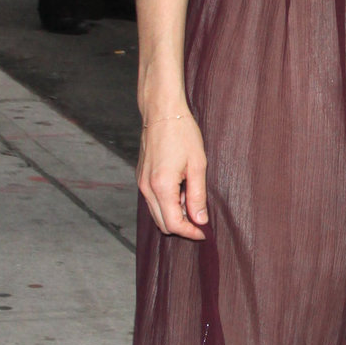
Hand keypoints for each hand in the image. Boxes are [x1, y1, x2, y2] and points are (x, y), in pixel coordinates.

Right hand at [137, 110, 207, 239]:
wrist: (162, 112)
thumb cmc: (182, 133)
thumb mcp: (197, 165)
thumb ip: (197, 196)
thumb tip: (200, 219)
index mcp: (161, 186)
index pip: (174, 224)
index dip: (190, 232)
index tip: (204, 232)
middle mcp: (147, 188)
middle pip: (162, 224)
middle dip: (182, 227)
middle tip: (200, 219)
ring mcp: (141, 183)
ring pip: (156, 213)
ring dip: (174, 214)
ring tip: (191, 198)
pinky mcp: (141, 177)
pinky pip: (153, 200)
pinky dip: (167, 203)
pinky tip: (181, 189)